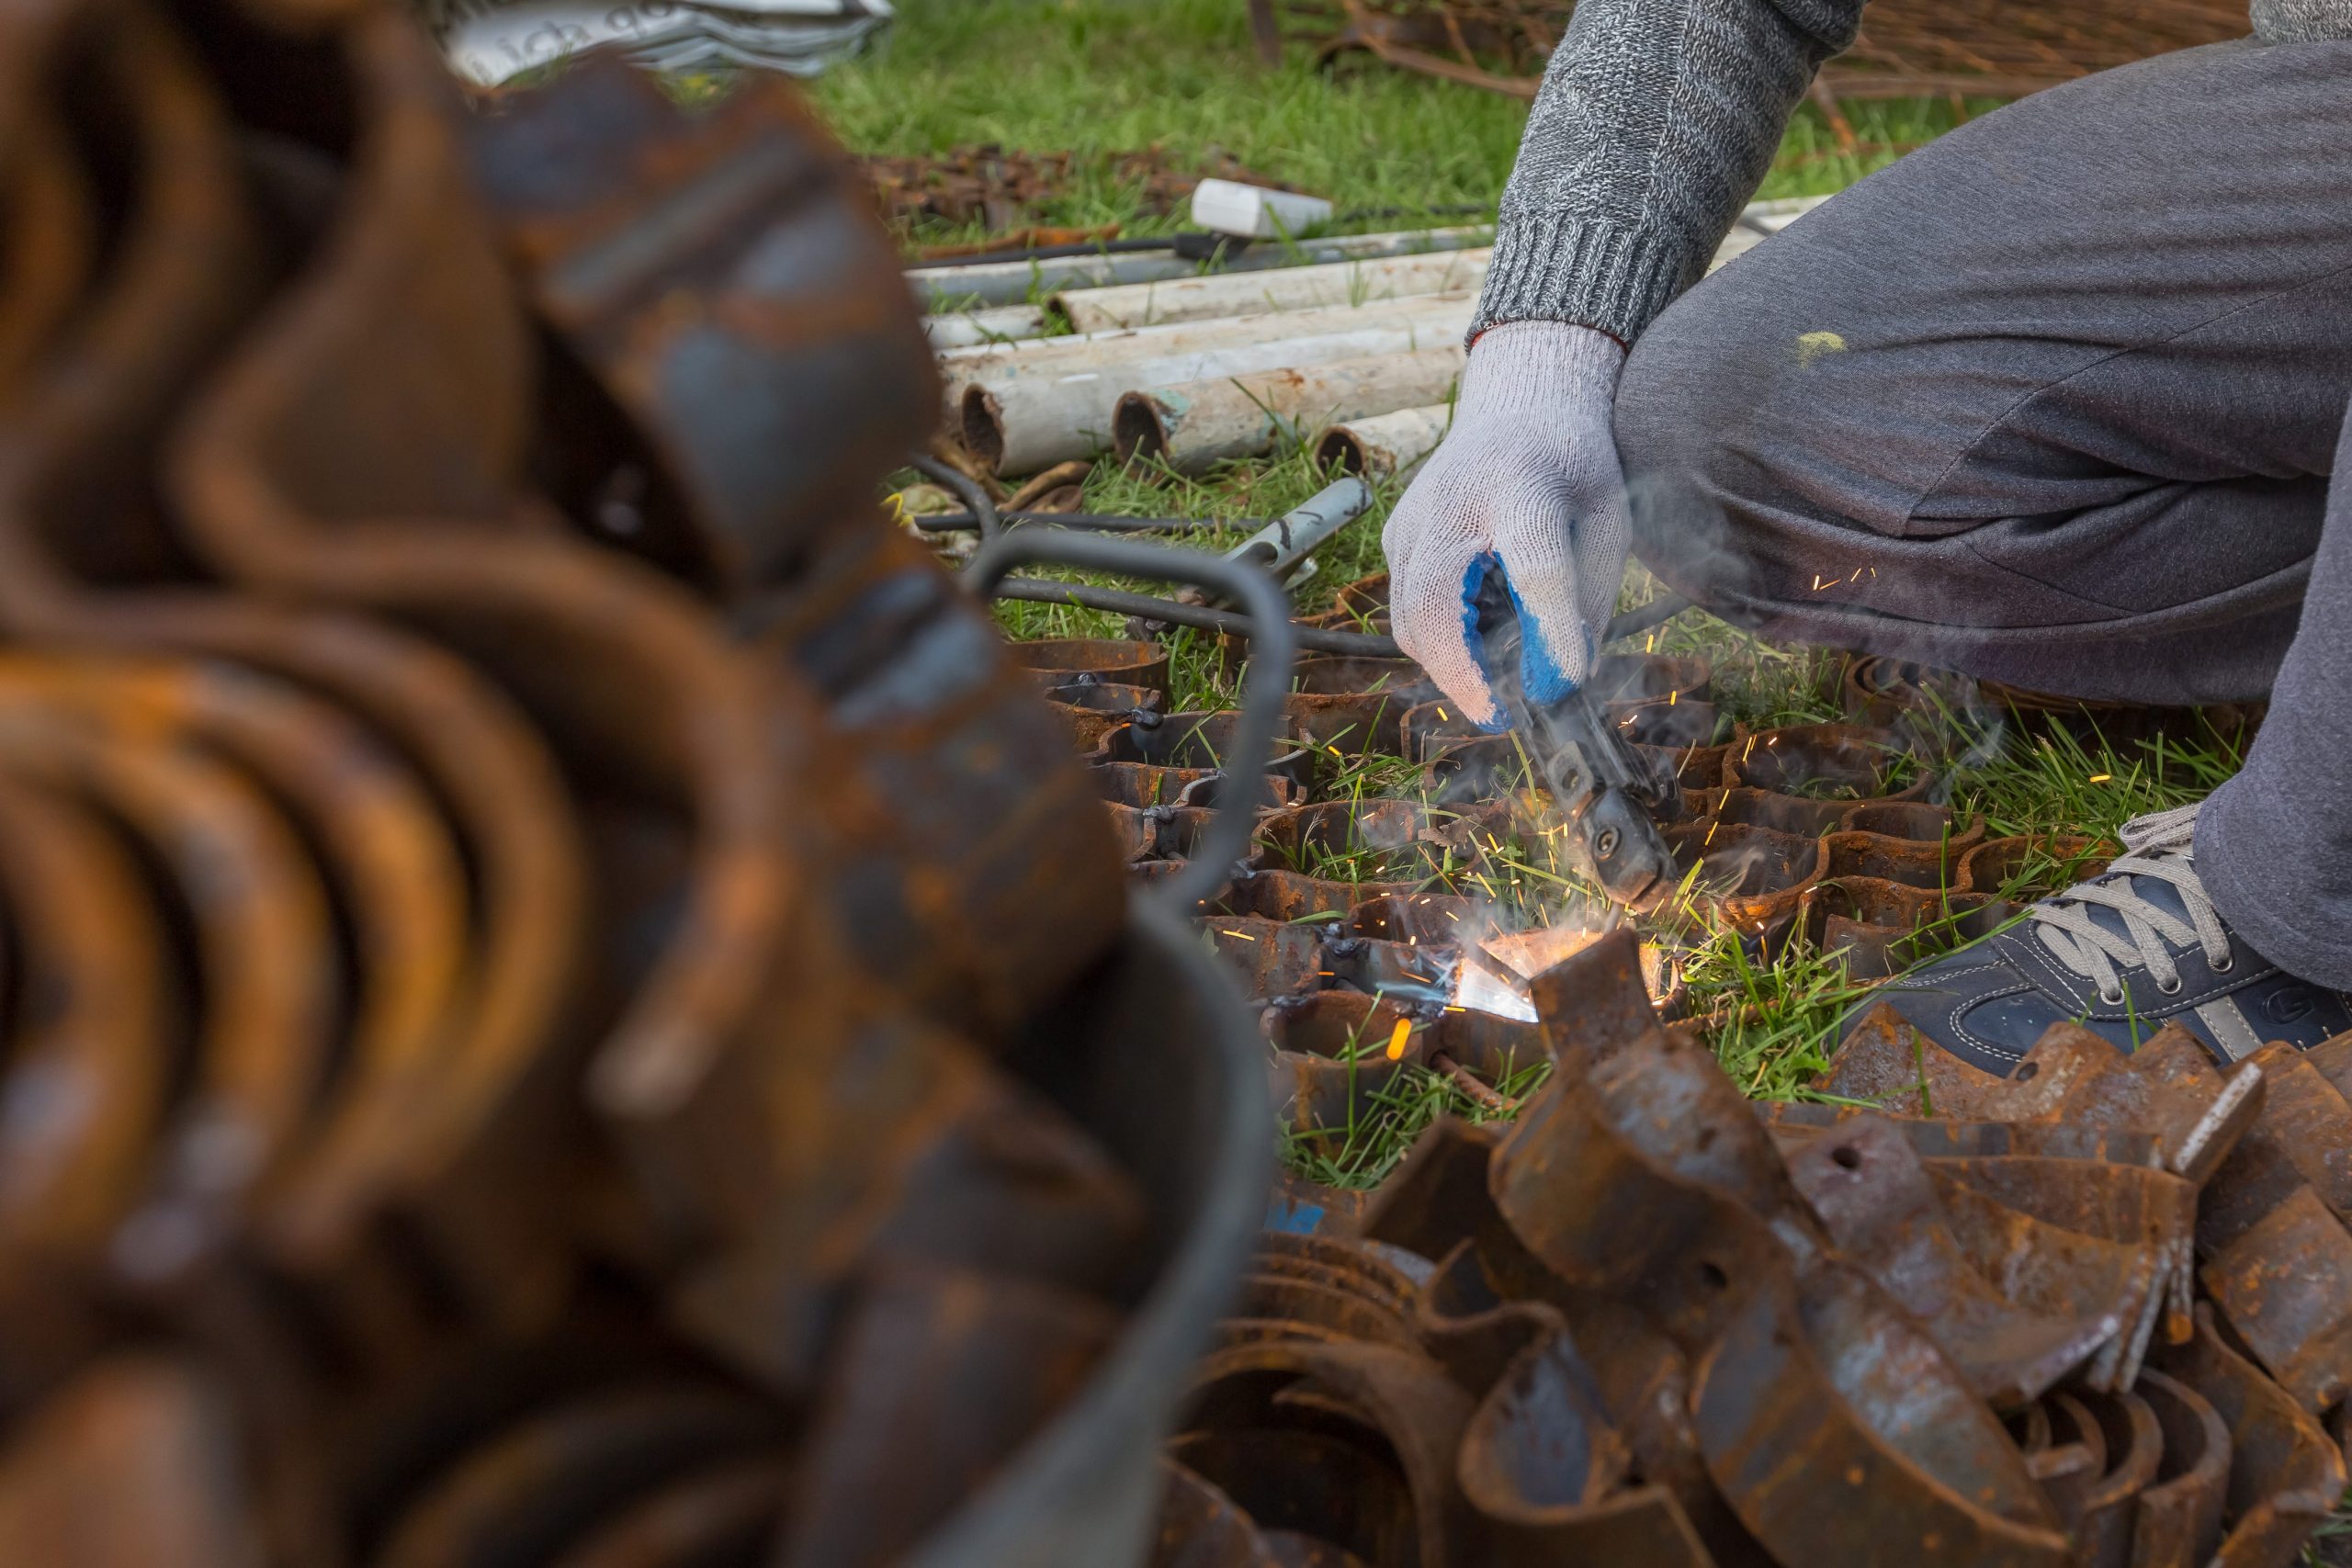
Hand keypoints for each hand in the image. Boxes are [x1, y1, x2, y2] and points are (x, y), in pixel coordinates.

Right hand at [1382, 320, 1631, 726]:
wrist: (1517, 405)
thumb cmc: (1572, 467)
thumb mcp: (1608, 517)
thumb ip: (1591, 594)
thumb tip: (1569, 676)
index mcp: (1523, 482)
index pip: (1534, 562)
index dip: (1549, 626)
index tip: (1565, 680)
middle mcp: (1452, 499)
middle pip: (1437, 599)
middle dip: (1463, 672)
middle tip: (1500, 717)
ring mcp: (1412, 519)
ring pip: (1410, 616)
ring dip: (1449, 666)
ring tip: (1493, 687)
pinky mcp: (1395, 539)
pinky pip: (1407, 610)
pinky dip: (1438, 644)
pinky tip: (1475, 645)